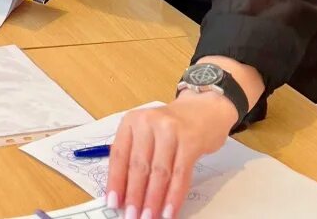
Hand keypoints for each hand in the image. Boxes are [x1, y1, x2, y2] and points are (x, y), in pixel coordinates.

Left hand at [106, 93, 238, 217]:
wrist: (204, 109)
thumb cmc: (171, 126)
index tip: (113, 202)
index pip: (119, 155)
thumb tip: (124, 191)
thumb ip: (135, 155)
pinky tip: (170, 211)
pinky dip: (174, 196)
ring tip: (149, 217)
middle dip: (134, 195)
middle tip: (131, 216)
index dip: (116, 181)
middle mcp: (148, 123)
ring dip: (153, 200)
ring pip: (159, 172)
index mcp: (131, 121)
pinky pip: (181, 174)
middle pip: (138, 165)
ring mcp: (170, 130)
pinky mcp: (190, 141)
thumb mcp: (146, 132)